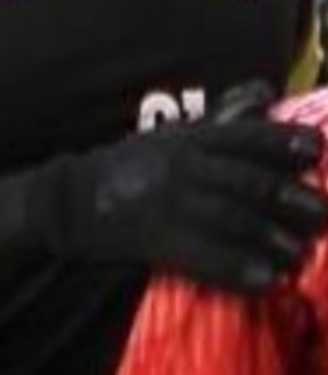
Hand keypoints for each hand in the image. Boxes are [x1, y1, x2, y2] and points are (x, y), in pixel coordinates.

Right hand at [54, 87, 326, 292]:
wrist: (72, 200)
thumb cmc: (129, 165)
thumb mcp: (173, 133)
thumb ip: (222, 117)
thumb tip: (265, 91)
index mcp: (188, 139)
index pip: (244, 137)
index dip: (283, 144)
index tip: (316, 152)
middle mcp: (182, 166)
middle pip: (246, 182)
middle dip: (290, 200)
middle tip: (321, 216)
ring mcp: (168, 203)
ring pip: (232, 219)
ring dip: (271, 239)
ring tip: (298, 255)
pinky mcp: (155, 239)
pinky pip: (205, 256)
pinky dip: (239, 270)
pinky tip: (267, 283)